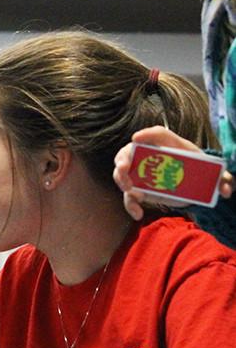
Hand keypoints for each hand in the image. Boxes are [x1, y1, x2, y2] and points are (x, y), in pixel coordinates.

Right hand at [113, 126, 232, 219]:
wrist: (193, 185)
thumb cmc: (200, 171)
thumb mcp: (213, 172)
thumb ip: (223, 179)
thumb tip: (225, 189)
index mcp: (170, 146)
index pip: (157, 134)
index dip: (146, 135)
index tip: (136, 138)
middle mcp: (150, 157)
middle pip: (128, 152)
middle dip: (122, 160)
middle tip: (124, 170)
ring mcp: (141, 173)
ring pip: (122, 173)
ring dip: (121, 181)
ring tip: (132, 192)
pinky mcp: (140, 190)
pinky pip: (129, 196)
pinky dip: (130, 205)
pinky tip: (138, 213)